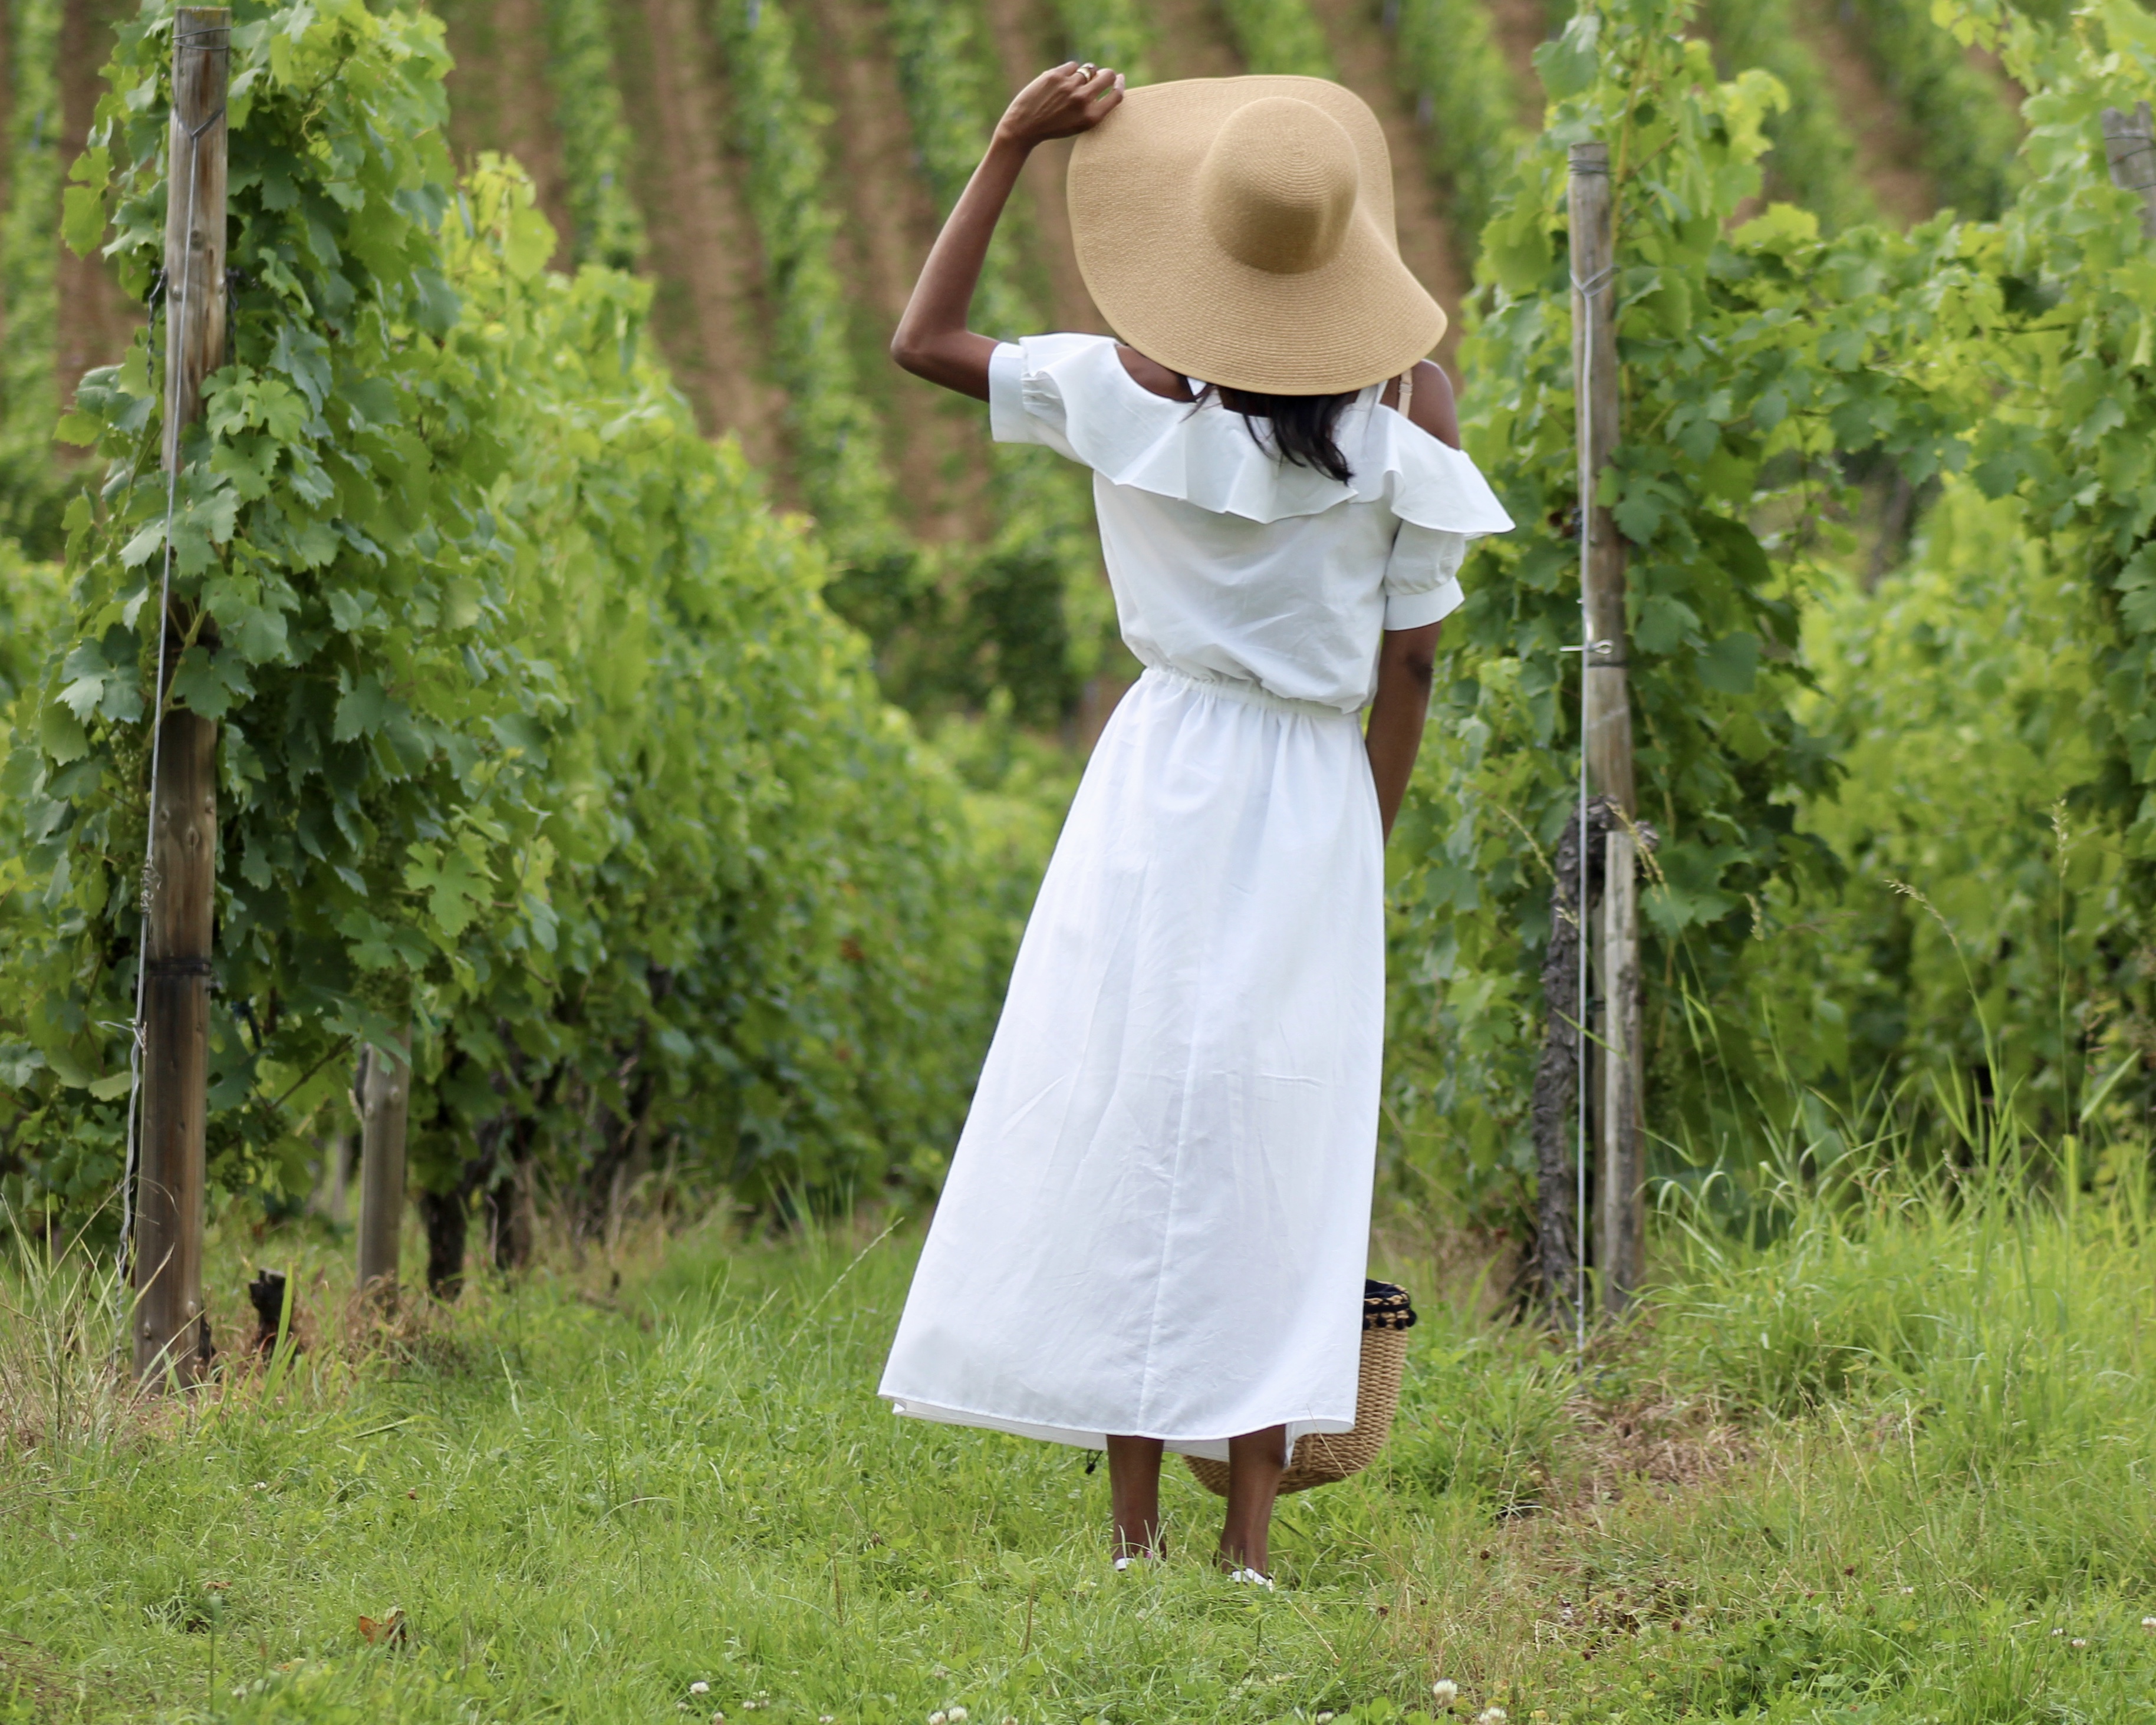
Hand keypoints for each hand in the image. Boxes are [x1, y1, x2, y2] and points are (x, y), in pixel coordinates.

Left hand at [994, 61, 1124, 149]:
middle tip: (1101, 76)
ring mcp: (1070, 86)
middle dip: (1107, 74)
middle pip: (1107, 75)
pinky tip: (1060, 82)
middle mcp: (1083, 100)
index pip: (1117, 95)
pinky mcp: (1056, 75)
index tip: (1119, 79)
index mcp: (1091, 117)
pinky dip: (1069, 71)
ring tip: (1071, 86)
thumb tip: (1109, 78)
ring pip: (1088, 69)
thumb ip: (1094, 105)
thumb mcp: (1079, 123)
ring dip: (1083, 74)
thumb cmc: (1054, 127)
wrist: (1024, 127)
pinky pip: (1072, 65)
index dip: (1119, 84)